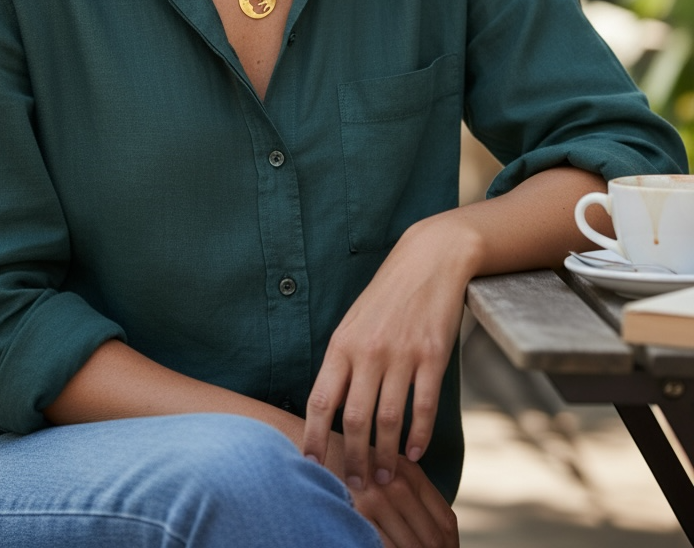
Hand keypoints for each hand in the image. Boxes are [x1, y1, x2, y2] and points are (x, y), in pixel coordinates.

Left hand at [303, 214, 479, 489]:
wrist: (428, 260)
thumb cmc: (387, 296)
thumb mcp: (353, 323)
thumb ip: (342, 363)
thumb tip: (329, 409)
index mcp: (342, 344)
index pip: (321, 400)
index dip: (314, 437)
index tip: (311, 465)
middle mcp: (369, 351)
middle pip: (355, 420)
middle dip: (353, 458)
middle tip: (355, 484)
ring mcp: (402, 354)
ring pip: (389, 420)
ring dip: (385, 455)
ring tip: (383, 476)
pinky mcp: (432, 356)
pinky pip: (423, 407)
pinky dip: (418, 436)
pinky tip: (414, 452)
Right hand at [322, 434, 457, 547]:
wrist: (302, 448)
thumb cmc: (343, 464)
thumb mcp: (382, 469)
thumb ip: (408, 492)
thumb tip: (436, 535)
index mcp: (409, 472)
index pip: (445, 520)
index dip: (451, 546)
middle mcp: (397, 484)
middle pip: (433, 538)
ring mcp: (376, 499)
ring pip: (412, 546)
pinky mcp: (356, 511)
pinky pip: (384, 546)